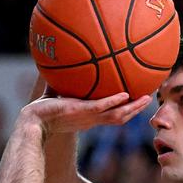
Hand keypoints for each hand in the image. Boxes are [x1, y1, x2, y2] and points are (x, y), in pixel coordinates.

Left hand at [21, 92, 151, 132]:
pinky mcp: (81, 112)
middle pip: (121, 117)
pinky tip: (125, 95)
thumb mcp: (56, 92)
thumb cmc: (41, 110)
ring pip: (117, 115)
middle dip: (136, 110)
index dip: (126, 109)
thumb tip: (61, 60)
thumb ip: (62, 79)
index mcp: (90, 117)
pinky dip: (113, 102)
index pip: (113, 115)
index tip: (136, 100)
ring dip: (133, 108)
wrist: (32, 121)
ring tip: (146, 98)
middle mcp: (92, 119)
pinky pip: (101, 108)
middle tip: (149, 98)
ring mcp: (88, 117)